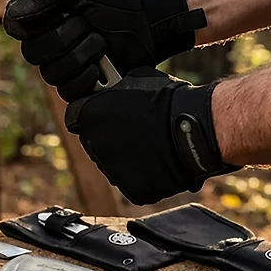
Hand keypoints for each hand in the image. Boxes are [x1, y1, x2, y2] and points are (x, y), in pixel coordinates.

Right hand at [3, 0, 205, 101]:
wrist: (148, 23)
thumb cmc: (115, 0)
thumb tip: (15, 10)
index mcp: (41, 16)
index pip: (13, 24)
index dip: (21, 24)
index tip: (43, 16)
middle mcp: (46, 42)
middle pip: (31, 53)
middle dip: (63, 37)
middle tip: (85, 24)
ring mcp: (61, 66)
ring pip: (51, 73)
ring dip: (80, 54)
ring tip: (101, 42)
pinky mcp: (78, 87)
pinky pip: (68, 91)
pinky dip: (88, 76)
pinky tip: (103, 65)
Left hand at [64, 67, 238, 204]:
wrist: (194, 126)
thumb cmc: (168, 98)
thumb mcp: (131, 80)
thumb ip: (112, 91)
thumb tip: (110, 91)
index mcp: (88, 115)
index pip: (76, 117)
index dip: (91, 114)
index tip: (103, 114)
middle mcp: (94, 144)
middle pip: (93, 142)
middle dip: (107, 136)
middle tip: (132, 131)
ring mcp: (111, 170)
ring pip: (111, 164)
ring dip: (123, 157)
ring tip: (149, 146)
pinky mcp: (132, 190)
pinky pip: (132, 182)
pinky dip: (142, 175)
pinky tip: (158, 161)